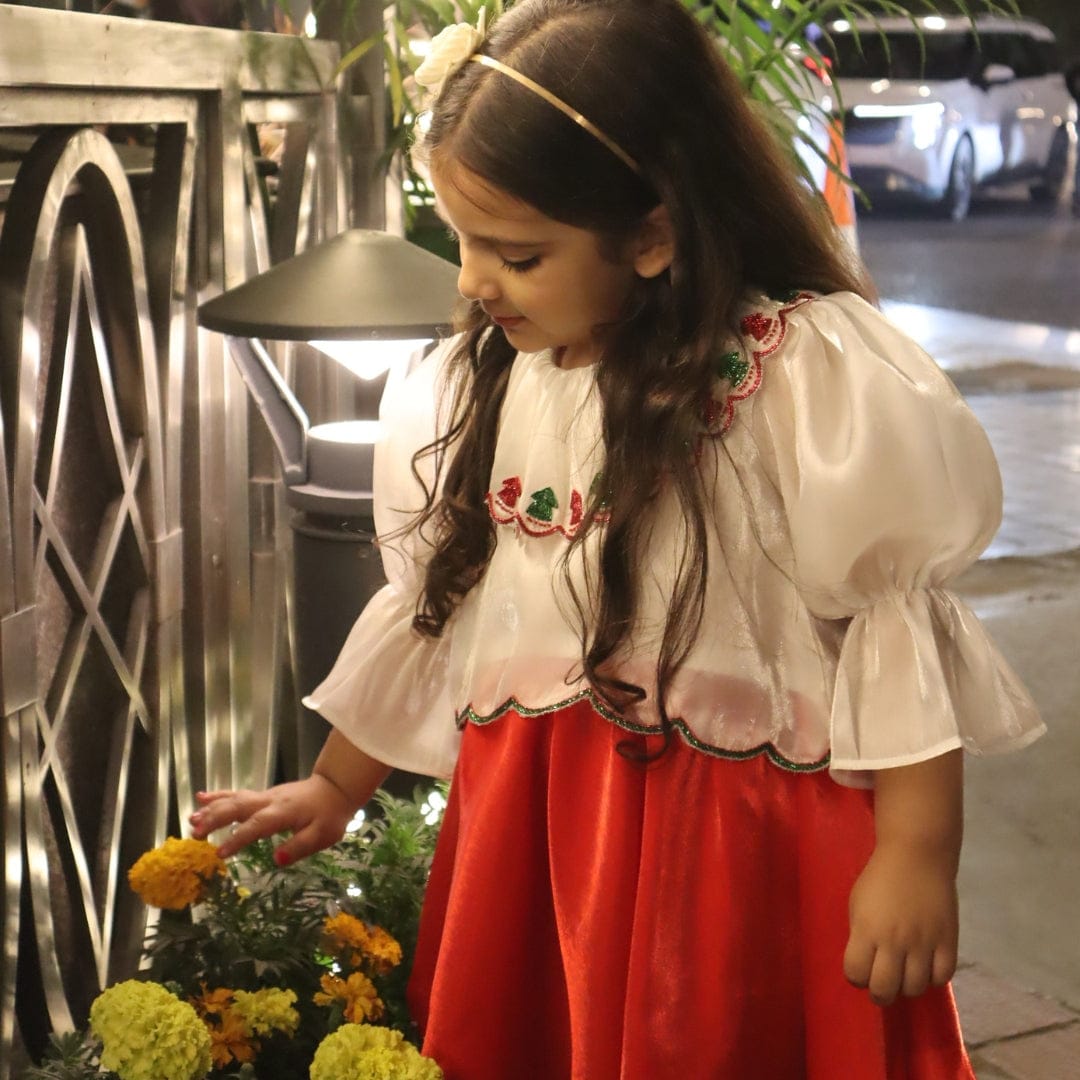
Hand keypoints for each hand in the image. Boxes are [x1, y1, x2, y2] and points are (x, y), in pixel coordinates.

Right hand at [189, 775, 356, 865]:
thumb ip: (299, 847)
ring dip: (212, 809)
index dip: (237, 839)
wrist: (336, 788)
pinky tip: (202, 797)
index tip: (219, 853)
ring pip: (234, 799)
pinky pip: (238, 794)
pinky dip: (219, 795)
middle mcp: (269, 801)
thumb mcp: (323, 835)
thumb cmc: (330, 815)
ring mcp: (264, 796)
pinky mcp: (263, 795)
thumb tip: (277, 860)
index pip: (256, 826)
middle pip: (237, 807)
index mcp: (282, 813)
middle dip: (214, 820)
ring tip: (192, 820)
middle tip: (195, 834)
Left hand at [843, 842, 958, 1005]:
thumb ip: (860, 935)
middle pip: (885, 990)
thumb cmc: (880, 878)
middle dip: (880, 993)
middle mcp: (895, 942)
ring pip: (915, 989)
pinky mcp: (948, 942)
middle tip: (882, 983)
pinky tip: (926, 967)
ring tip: (904, 974)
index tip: (860, 969)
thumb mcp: (857, 904)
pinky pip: (942, 978)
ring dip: (907, 986)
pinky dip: (933, 978)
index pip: (855, 974)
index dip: (856, 976)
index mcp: (867, 930)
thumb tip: (865, 963)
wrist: (916, 856)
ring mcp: (924, 944)